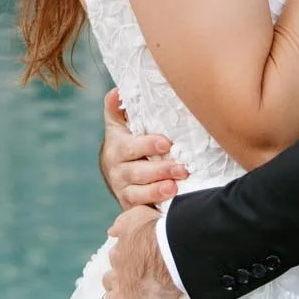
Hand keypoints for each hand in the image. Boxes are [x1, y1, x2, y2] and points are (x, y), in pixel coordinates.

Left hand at [95, 206, 181, 298]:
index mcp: (121, 253)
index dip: (123, 261)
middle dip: (114, 283)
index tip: (130, 262)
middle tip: (123, 286)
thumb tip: (111, 230)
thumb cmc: (158, 232)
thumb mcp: (138, 216)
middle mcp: (118, 274)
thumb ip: (123, 222)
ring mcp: (121, 295)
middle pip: (110, 280)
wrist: (171, 253)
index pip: (117, 258)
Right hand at [99, 90, 189, 210]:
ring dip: (158, 190)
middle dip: (160, 170)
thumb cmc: (125, 142)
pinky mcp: (130, 205)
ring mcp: (123, 189)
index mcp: (116, 147)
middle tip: (182, 168)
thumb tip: (116, 91)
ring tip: (175, 186)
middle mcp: (117, 170)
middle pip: (137, 172)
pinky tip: (170, 201)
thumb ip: (117, 108)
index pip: (130, 147)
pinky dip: (154, 205)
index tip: (166, 143)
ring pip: (138, 192)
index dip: (147, 146)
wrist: (116, 173)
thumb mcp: (118, 124)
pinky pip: (141, 207)